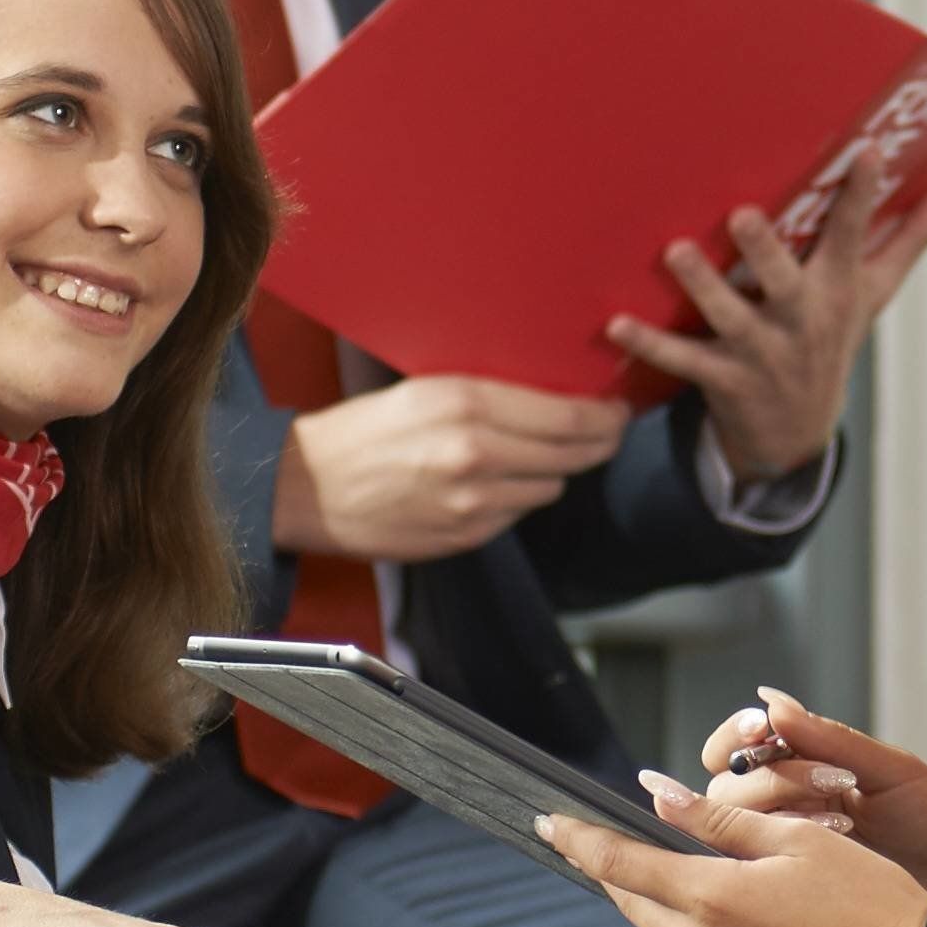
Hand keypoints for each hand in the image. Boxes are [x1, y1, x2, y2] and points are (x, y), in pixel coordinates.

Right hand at [275, 377, 631, 562]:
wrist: (309, 488)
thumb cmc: (364, 430)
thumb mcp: (425, 389)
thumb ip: (490, 395)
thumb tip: (553, 397)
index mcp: (466, 404)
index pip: (567, 416)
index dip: (604, 415)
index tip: (617, 408)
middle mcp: (476, 454)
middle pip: (572, 454)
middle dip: (599, 442)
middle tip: (609, 429)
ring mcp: (473, 503)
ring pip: (550, 486)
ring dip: (554, 470)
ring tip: (541, 453)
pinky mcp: (465, 537)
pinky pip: (517, 514)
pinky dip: (518, 497)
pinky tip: (498, 481)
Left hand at [545, 772, 926, 926]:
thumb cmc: (865, 897)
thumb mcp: (792, 839)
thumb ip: (718, 820)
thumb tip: (658, 795)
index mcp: (712, 899)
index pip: (620, 865)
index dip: (579, 841)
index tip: (548, 822)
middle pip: (628, 897)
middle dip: (608, 863)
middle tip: (589, 832)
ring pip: (655, 922)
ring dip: (648, 890)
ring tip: (658, 855)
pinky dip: (679, 915)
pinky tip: (702, 896)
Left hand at [608, 193, 926, 485]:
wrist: (795, 435)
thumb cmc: (833, 340)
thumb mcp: (876, 292)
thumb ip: (914, 235)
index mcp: (837, 289)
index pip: (854, 234)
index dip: (862, 195)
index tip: (866, 152)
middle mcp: (801, 319)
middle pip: (786, 279)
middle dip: (765, 248)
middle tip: (742, 214)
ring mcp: (762, 351)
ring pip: (729, 316)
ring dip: (701, 285)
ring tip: (674, 251)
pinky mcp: (723, 379)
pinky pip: (683, 359)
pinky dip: (650, 344)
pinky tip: (616, 325)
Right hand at [689, 686, 926, 908]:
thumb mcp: (892, 771)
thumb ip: (830, 738)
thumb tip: (773, 702)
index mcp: (806, 762)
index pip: (737, 744)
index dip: (737, 734)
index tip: (762, 730)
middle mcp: (787, 803)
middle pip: (728, 784)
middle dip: (773, 775)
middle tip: (831, 780)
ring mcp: (790, 844)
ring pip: (738, 822)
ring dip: (784, 808)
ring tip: (844, 817)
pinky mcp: (797, 882)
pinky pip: (762, 862)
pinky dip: (792, 843)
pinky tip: (839, 841)